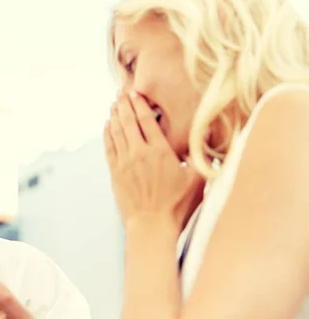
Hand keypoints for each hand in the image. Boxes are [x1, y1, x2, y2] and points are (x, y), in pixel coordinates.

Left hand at [104, 91, 203, 229]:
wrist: (152, 226)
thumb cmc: (177, 205)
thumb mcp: (197, 180)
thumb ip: (201, 157)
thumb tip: (210, 140)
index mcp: (160, 151)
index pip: (146, 120)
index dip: (139, 104)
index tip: (135, 93)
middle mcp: (139, 153)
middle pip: (128, 122)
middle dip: (124, 105)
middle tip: (121, 93)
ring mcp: (124, 163)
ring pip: (116, 132)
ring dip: (114, 116)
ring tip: (114, 104)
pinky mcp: (115, 173)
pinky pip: (109, 148)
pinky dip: (107, 134)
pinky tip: (107, 126)